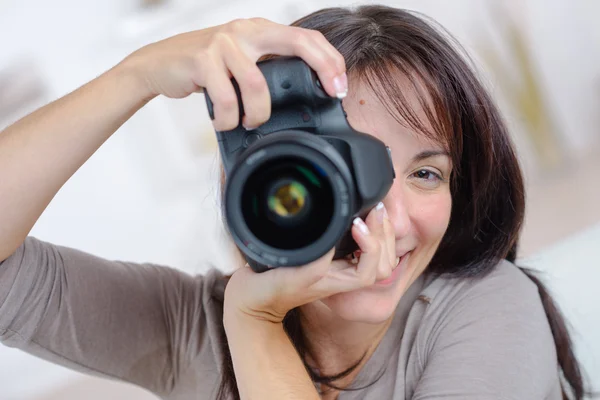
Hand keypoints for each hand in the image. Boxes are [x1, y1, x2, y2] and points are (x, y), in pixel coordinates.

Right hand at [119, 18, 347, 130]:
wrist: (158, 63)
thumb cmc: (204, 67)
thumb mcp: (239, 60)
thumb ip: (266, 69)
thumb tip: (299, 96)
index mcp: (258, 30)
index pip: (305, 37)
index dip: (329, 59)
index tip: (340, 86)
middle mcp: (245, 30)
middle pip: (297, 42)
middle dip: (323, 69)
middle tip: (332, 94)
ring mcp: (224, 42)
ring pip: (258, 85)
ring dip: (258, 114)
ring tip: (249, 122)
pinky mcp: (202, 60)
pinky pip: (227, 99)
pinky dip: (229, 119)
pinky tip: (225, 122)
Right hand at [223, 203, 397, 324]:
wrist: (252, 301)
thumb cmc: (268, 292)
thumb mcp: (292, 276)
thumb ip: (317, 262)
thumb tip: (337, 240)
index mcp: (337, 283)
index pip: (372, 271)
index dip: (372, 245)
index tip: (356, 223)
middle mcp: (342, 276)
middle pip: (383, 262)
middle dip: (383, 233)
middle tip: (373, 208)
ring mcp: (338, 268)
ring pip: (376, 255)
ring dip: (379, 231)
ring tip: (370, 210)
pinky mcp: (330, 258)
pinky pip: (360, 246)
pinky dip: (367, 230)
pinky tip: (357, 217)